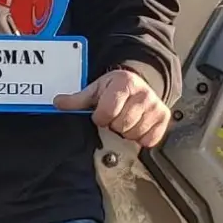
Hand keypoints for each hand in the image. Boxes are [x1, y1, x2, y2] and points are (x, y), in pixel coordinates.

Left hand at [54, 69, 170, 148]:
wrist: (140, 83)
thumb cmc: (116, 88)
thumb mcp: (95, 89)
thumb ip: (77, 99)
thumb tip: (58, 103)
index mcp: (124, 83)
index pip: (107, 112)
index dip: (100, 117)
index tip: (101, 113)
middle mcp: (143, 94)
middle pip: (121, 125)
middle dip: (114, 124)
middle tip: (115, 116)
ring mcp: (155, 106)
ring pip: (134, 133)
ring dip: (126, 132)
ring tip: (125, 120)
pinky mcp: (164, 117)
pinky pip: (149, 139)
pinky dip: (141, 137)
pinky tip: (136, 126)